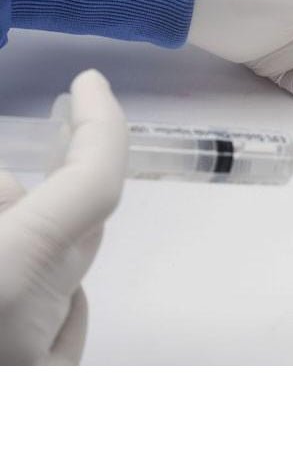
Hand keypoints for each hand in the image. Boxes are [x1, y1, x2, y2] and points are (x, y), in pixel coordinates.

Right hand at [0, 70, 126, 364]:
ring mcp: (38, 367)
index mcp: (7, 280)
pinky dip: (41, 283)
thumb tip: (12, 187)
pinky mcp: (37, 391)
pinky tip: (16, 276)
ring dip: (30, 232)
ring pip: (67, 268)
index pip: (95, 184)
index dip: (102, 125)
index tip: (92, 83)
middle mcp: (35, 327)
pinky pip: (63, 318)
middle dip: (32, 184)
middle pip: (77, 222)